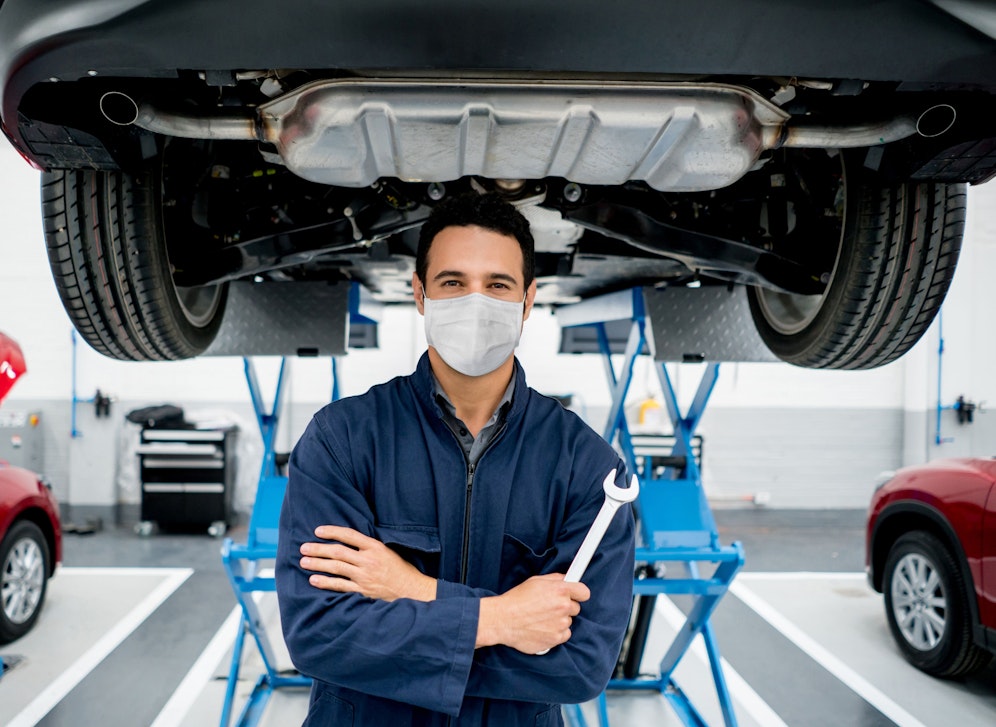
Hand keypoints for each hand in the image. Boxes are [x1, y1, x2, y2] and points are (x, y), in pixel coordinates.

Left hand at [300, 525, 435, 601]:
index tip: (317, 531)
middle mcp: (368, 560)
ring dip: (318, 564)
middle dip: (318, 549)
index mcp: (375, 547)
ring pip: (336, 568)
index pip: (349, 535)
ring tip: (304, 562)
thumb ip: (369, 547)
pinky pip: (340, 586)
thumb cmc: (400, 570)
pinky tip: (314, 580)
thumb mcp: (388, 552)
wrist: (412, 590)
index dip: (332, 532)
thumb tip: (348, 542)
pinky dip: (326, 583)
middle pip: (338, 552)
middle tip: (303, 548)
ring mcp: (365, 577)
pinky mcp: (363, 591)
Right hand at [477, 573, 589, 653]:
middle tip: (549, 607)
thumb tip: (567, 580)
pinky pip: (563, 635)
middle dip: (565, 607)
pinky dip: (555, 633)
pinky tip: (542, 628)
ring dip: (559, 621)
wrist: (503, 620)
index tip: (575, 596)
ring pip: (568, 622)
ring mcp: (560, 624)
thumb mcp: (536, 581)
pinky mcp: (556, 639)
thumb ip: (555, 579)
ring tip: (541, 619)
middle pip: (576, 608)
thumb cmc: (516, 599)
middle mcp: (563, 606)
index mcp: (560, 590)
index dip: (579, 594)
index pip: (584, 592)